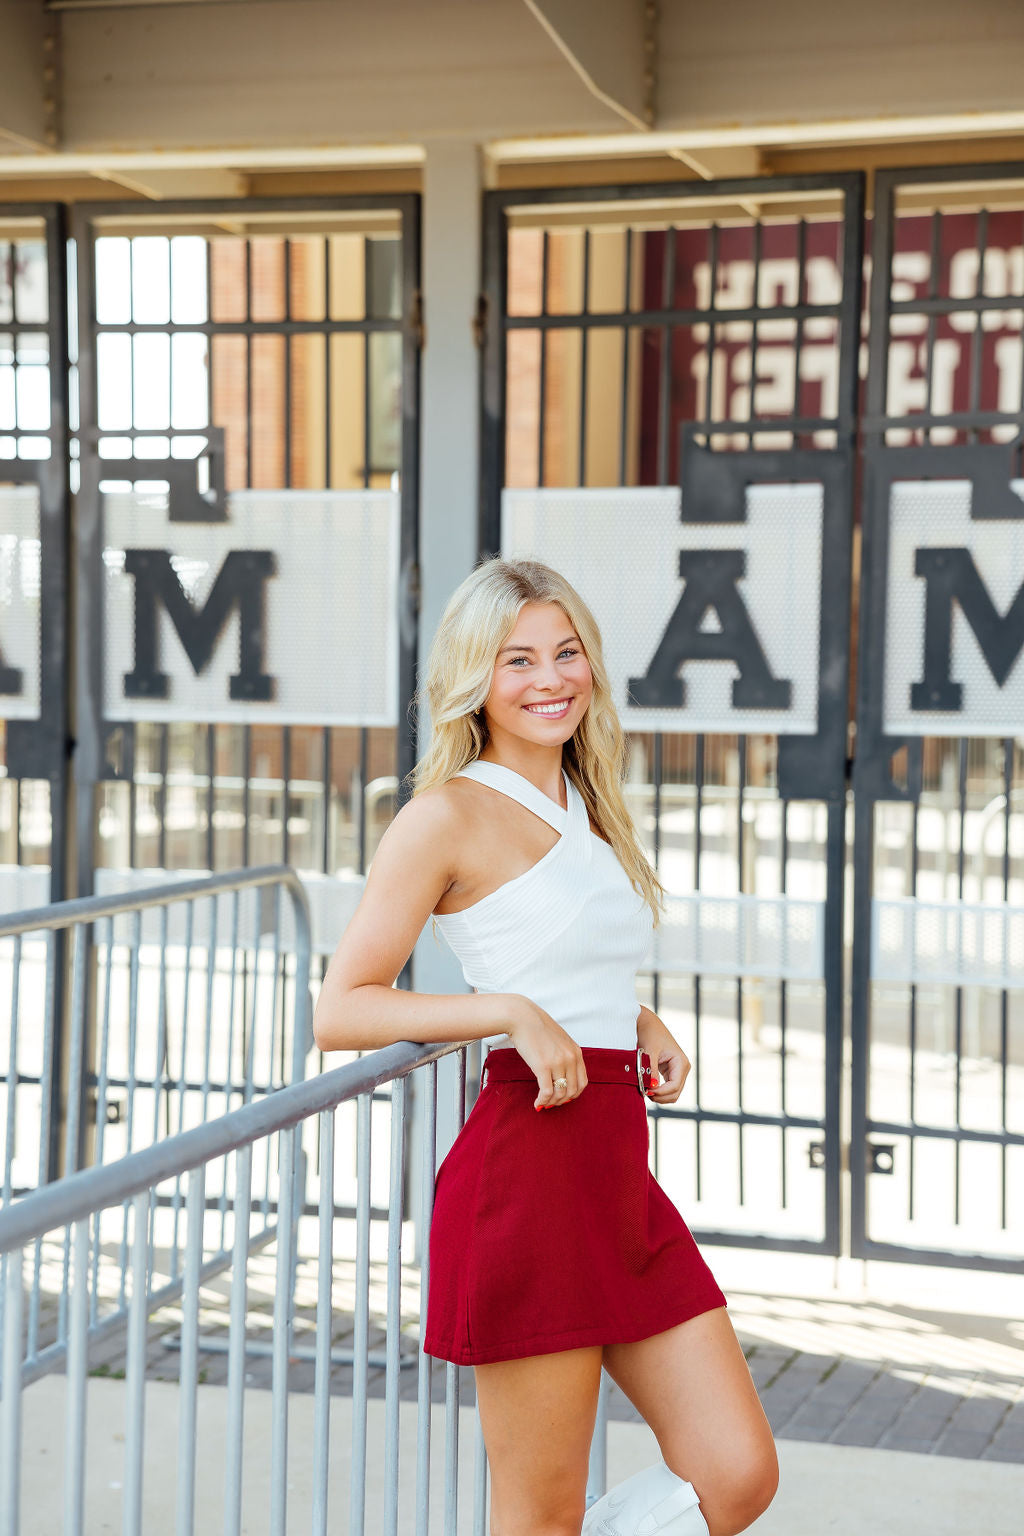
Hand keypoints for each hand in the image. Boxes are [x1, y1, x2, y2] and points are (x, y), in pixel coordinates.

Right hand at [504, 995, 587, 1110]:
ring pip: (560, 1093)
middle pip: (573, 1090)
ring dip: (552, 1102)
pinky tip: (537, 1103)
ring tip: (543, 1103)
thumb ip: (565, 1055)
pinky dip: (542, 1101)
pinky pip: (547, 1092)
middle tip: (551, 1103)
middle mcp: (570, 1058)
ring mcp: (557, 1063)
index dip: (574, 1094)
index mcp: (576, 1052)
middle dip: (562, 1101)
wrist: (522, 1017)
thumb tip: (561, 1076)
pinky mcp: (543, 1067)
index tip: (563, 1098)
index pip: (583, 1082)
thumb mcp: (559, 1040)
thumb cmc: (537, 1027)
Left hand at [636, 1005, 690, 1104]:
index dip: (660, 1092)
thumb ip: (650, 1071)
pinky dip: (659, 1091)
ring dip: (659, 1095)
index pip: (674, 1086)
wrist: (647, 1023)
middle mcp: (683, 1068)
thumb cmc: (649, 1034)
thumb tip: (651, 1087)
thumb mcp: (649, 1052)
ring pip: (672, 1093)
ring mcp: (678, 1071)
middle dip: (660, 1096)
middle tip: (644, 1092)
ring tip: (645, 1090)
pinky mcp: (671, 1072)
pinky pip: (668, 1088)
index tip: (646, 1090)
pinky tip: (648, 1088)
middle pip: (675, 1093)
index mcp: (681, 1062)